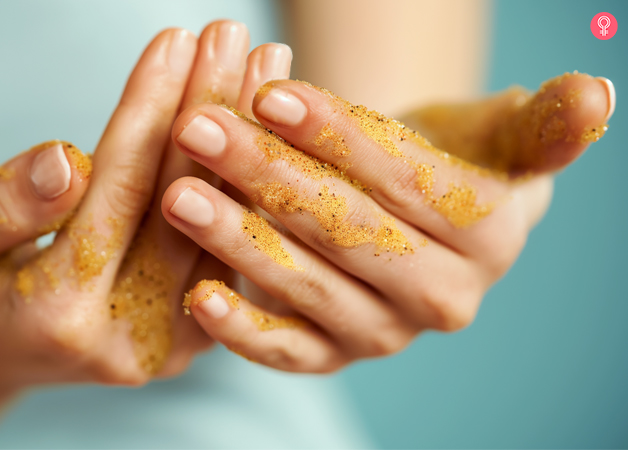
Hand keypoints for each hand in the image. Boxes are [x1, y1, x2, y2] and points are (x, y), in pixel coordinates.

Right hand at [0, 20, 290, 446]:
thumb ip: (3, 206)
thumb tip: (65, 160)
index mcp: (59, 315)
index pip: (118, 193)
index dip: (148, 112)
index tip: (174, 41)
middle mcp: (129, 338)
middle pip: (182, 205)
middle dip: (210, 110)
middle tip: (232, 34)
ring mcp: (171, 342)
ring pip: (221, 222)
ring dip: (246, 139)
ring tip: (264, 63)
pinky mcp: (197, 331)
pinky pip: (231, 243)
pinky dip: (246, 177)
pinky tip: (263, 124)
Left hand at [164, 73, 613, 371]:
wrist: (412, 209)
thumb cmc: (448, 157)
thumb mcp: (496, 136)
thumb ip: (538, 127)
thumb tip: (597, 96)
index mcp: (489, 236)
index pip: (406, 178)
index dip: (338, 135)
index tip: (270, 95)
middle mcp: (443, 298)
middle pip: (347, 229)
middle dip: (269, 176)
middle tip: (200, 130)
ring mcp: (386, 334)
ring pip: (309, 285)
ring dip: (237, 239)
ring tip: (180, 195)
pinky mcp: (338, 356)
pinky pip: (290, 351)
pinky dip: (244, 330)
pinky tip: (198, 300)